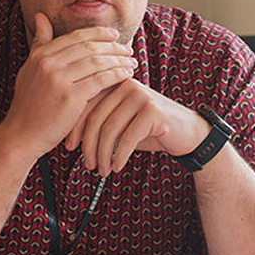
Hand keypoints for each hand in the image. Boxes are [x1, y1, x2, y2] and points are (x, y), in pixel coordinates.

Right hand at [3, 13, 137, 159]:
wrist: (22, 134)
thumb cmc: (28, 105)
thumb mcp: (30, 69)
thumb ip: (40, 43)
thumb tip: (41, 16)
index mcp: (40, 55)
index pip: (76, 37)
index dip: (98, 34)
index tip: (114, 36)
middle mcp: (48, 63)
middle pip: (89, 47)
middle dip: (112, 46)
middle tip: (128, 49)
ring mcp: (59, 80)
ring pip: (97, 62)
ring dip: (118, 60)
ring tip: (132, 62)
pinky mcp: (70, 97)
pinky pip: (100, 80)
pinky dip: (116, 75)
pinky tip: (127, 74)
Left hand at [65, 78, 210, 175]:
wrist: (186, 133)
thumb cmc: (149, 130)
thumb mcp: (120, 124)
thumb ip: (99, 123)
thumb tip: (68, 139)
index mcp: (113, 83)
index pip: (85, 104)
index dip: (74, 127)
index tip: (69, 147)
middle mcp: (125, 85)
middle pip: (96, 118)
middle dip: (88, 145)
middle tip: (87, 164)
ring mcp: (140, 96)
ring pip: (110, 129)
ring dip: (103, 154)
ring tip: (102, 170)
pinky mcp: (152, 111)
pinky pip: (127, 138)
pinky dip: (119, 156)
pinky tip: (117, 167)